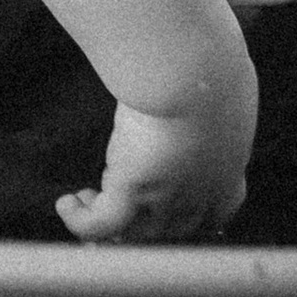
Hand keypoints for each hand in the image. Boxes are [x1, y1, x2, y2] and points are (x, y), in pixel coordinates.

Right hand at [56, 73, 258, 243]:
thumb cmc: (212, 64)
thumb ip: (212, 100)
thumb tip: (202, 82)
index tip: (171, 205)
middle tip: (121, 209)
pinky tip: (67, 204)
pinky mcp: (132, 191)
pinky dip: (80, 221)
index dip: (193, 216)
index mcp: (228, 167)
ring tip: (86, 198)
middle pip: (172, 230)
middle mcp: (200, 193)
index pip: (218, 212)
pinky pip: (101, 224)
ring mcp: (166, 197)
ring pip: (136, 232)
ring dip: (111, 224)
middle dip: (143, 224)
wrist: (194, 69)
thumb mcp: (221, 86)